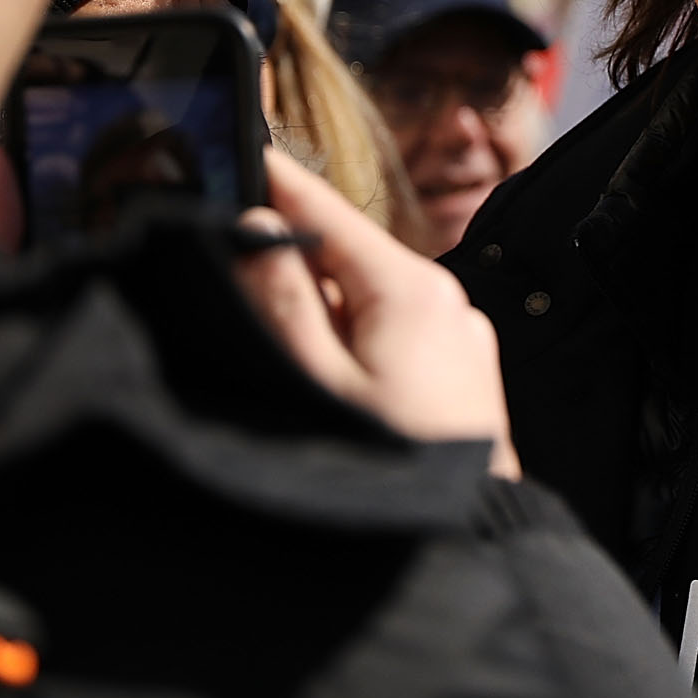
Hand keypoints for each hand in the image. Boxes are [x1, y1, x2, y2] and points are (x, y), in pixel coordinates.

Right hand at [234, 147, 520, 477]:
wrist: (467, 546)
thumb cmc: (390, 473)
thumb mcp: (316, 387)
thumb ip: (282, 304)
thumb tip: (258, 229)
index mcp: (412, 291)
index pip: (330, 214)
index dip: (279, 184)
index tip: (239, 152)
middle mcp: (446, 305)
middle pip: (344, 263)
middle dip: (288, 271)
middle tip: (229, 284)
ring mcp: (460, 343)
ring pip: (366, 307)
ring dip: (319, 320)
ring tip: (277, 361)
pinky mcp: (462, 380)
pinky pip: (393, 344)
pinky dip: (351, 353)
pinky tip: (325, 395)